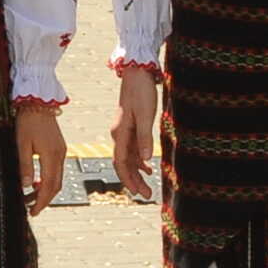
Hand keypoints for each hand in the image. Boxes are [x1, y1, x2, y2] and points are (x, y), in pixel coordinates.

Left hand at [14, 100, 70, 211]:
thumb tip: (26, 186)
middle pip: (56, 185)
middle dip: (45, 199)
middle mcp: (60, 155)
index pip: (48, 186)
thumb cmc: (27, 121)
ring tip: (32, 198)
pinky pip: (57, 169)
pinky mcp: (60, 147)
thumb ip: (25, 165)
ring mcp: (62, 151)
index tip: (33, 212)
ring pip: (57, 178)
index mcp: (51, 155)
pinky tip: (37, 182)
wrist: (38, 102)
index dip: (41, 201)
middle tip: (32, 209)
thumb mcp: (21, 144)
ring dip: (47, 190)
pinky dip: (49, 180)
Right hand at [110, 71, 161, 201]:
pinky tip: (148, 168)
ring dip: (137, 173)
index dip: (128, 179)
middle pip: (124, 164)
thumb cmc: (141, 91)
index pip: (120, 162)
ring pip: (128, 158)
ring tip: (148, 187)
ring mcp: (124, 130)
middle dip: (134, 181)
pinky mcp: (131, 126)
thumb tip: (146, 160)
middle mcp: (119, 134)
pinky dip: (139, 160)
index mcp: (120, 133)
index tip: (138, 193)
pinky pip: (132, 149)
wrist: (138, 71)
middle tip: (147, 196)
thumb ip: (145, 137)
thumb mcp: (145, 115)